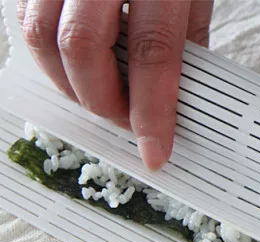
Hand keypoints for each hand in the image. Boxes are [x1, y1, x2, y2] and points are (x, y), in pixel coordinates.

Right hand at [17, 0, 213, 170]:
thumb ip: (185, 42)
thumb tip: (177, 100)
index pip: (153, 52)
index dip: (152, 112)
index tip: (155, 153)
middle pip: (82, 48)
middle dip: (103, 102)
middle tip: (125, 120)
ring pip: (40, 37)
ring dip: (70, 86)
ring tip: (100, 97)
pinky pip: (23, 19)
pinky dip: (49, 57)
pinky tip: (75, 67)